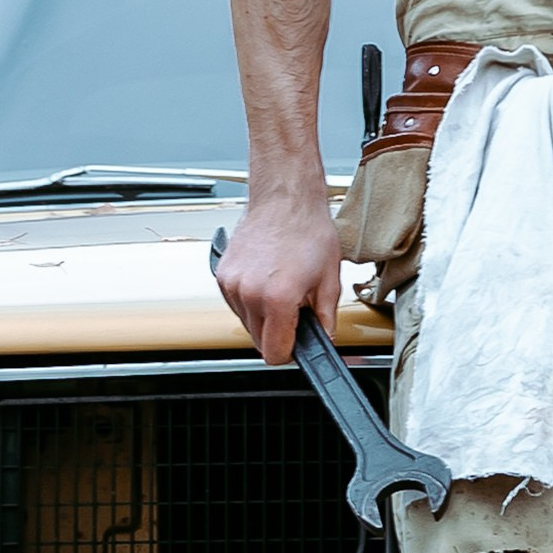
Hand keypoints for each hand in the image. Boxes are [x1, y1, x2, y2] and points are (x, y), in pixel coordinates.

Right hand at [214, 192, 343, 365]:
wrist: (286, 199)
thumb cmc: (308, 230)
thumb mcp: (330, 279)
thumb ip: (326, 318)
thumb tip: (324, 339)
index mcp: (277, 299)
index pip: (274, 353)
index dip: (290, 351)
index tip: (296, 342)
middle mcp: (249, 293)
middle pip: (258, 341)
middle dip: (277, 333)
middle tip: (294, 309)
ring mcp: (232, 284)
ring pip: (246, 323)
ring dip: (262, 316)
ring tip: (280, 289)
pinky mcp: (222, 274)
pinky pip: (236, 304)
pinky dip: (250, 300)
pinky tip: (266, 281)